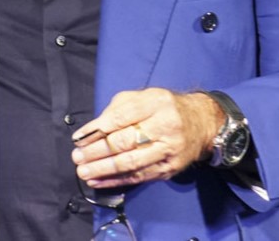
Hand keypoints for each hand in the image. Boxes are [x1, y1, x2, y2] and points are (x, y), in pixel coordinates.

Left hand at [71, 88, 224, 187]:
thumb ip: (119, 108)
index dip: (98, 128)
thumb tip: (94, 129)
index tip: (79, 138)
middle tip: (78, 157)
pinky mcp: (169, 169)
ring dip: (104, 169)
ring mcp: (168, 150)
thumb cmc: (164, 107)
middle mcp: (165, 126)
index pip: (122, 116)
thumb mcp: (144, 97)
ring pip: (131, 162)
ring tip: (84, 171)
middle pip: (126, 141)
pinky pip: (139, 177)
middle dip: (97, 151)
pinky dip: (117, 180)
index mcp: (156, 103)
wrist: (201, 123)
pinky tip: (99, 181)